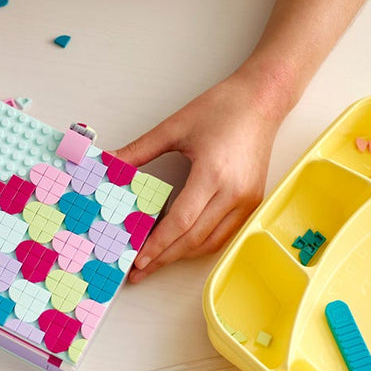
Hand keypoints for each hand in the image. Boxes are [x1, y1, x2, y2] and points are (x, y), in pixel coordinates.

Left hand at [113, 72, 282, 281]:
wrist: (261, 100)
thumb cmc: (221, 108)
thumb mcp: (173, 127)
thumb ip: (139, 150)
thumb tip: (109, 163)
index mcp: (212, 174)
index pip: (180, 222)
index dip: (158, 245)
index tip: (138, 259)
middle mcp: (233, 193)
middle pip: (194, 239)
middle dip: (165, 258)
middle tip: (140, 270)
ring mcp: (246, 200)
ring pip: (211, 242)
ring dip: (183, 255)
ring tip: (157, 261)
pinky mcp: (252, 200)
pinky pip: (224, 233)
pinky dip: (201, 243)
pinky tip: (181, 244)